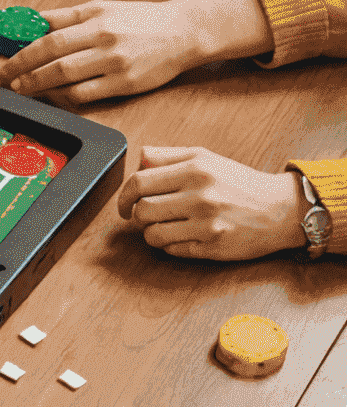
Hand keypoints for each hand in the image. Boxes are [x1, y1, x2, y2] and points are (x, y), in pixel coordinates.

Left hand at [0, 0, 275, 106]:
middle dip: (25, 75)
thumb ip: (66, 16)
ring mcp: (115, 66)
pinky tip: (52, 98)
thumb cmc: (142, 19)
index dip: (23, 56)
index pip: (49, 40)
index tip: (6, 66)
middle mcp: (104, 43)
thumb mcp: (102, 7)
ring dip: (40, 89)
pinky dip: (64, 98)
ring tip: (24, 91)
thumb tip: (34, 21)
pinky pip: (86, 96)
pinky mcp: (126, 85)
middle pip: (54, 63)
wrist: (184, 31)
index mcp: (96, 21)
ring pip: (67, 82)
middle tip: (8, 83)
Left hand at [118, 146, 306, 259]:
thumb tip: (137, 160)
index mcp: (195, 170)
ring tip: (164, 226)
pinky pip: (172, 250)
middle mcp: (201, 196)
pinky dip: (169, 245)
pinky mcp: (214, 247)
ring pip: (153, 234)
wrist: (281, 209)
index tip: (124, 205)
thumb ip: (167, 156)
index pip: (139, 182)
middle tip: (147, 216)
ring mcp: (208, 224)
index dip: (123, 196)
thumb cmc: (238, 182)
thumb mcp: (205, 157)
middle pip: (142, 211)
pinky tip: (183, 236)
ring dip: (151, 233)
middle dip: (137, 216)